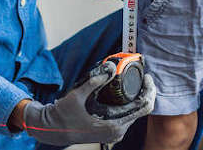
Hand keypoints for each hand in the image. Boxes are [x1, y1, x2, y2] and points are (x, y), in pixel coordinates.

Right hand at [21, 62, 154, 144]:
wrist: (53, 130)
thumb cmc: (64, 115)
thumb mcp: (78, 96)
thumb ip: (94, 81)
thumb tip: (110, 68)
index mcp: (113, 125)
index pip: (142, 107)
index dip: (149, 90)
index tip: (147, 77)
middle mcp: (117, 132)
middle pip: (142, 110)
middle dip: (145, 91)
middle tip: (144, 76)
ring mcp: (115, 133)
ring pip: (136, 113)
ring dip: (139, 97)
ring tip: (138, 81)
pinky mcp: (112, 130)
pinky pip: (128, 116)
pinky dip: (131, 103)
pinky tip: (129, 92)